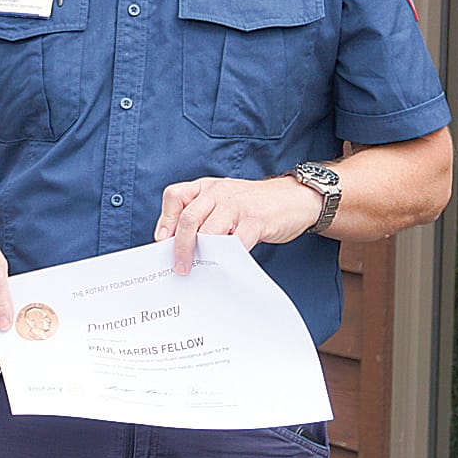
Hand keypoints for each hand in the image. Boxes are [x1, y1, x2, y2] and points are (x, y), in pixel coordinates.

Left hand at [154, 175, 323, 272]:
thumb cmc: (254, 205)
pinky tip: (225, 266)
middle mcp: (219, 192)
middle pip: (188, 218)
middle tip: (179, 266)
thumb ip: (203, 215)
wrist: (294, 198)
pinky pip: (236, 242)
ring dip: (201, 254)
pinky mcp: (255, 220)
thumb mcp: (224, 201)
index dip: (165, 220)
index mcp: (207, 187)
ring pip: (209, 231)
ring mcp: (237, 205)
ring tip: (199, 269)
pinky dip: (227, 257)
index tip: (162, 242)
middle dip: (180, 246)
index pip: (175, 196)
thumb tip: (178, 245)